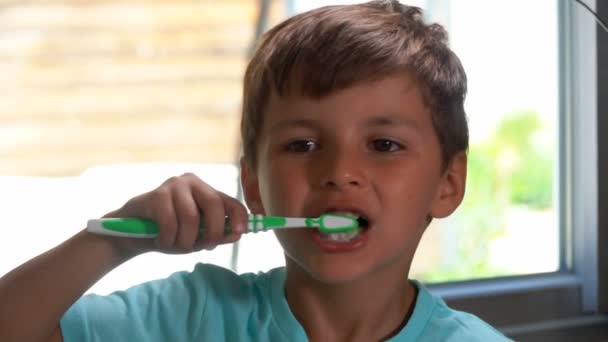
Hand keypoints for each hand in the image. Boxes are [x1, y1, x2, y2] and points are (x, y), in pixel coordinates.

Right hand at [101, 173, 247, 254]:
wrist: (130, 234)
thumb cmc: (169, 233)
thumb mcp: (197, 237)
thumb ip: (216, 235)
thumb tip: (237, 234)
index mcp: (207, 192)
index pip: (231, 201)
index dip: (239, 217)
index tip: (239, 233)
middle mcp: (193, 182)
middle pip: (214, 205)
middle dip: (213, 231)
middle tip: (205, 247)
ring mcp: (173, 186)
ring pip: (191, 217)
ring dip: (185, 240)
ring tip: (175, 246)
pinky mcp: (156, 195)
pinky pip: (170, 222)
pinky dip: (168, 239)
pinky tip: (161, 241)